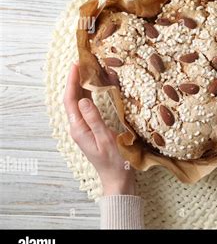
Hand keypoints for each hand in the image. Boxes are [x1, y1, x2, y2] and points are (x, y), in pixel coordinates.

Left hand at [63, 63, 135, 195]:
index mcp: (79, 129)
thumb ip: (94, 119)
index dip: (72, 82)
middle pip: (73, 100)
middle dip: (76, 82)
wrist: (118, 179)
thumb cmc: (114, 161)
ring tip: (89, 72)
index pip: (70, 101)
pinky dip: (90, 97)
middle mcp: (79, 127)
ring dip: (83, 88)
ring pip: (80, 104)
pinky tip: (96, 90)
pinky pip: (88, 109)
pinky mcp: (92, 130)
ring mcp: (85, 129)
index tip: (76, 66)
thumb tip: (84, 100)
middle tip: (83, 64)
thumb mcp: (105, 139)